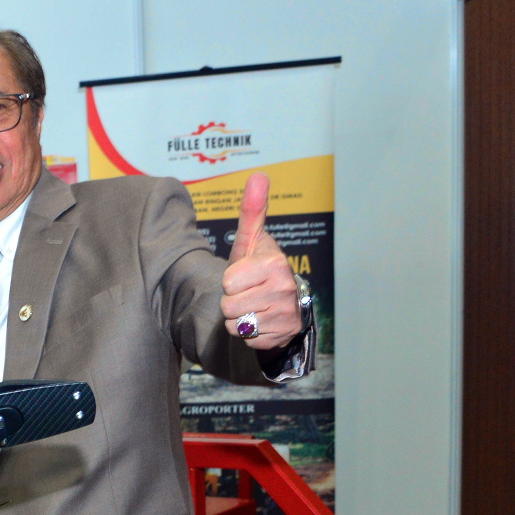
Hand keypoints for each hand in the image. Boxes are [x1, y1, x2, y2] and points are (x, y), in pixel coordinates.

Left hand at [220, 173, 302, 349]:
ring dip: (238, 317)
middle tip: (248, 293)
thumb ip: (252, 211)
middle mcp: (285, 288)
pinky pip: (246, 338)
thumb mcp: (252, 241)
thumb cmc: (259, 269)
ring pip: (236, 323)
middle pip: (229, 305)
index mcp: (274, 264)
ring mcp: (285, 314)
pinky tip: (261, 321)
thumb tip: (258, 175)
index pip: (228, 282)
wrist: (281, 304)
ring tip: (253, 306)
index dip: (230, 281)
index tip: (244, 276)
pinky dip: (249, 333)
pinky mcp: (281, 335)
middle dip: (232, 301)